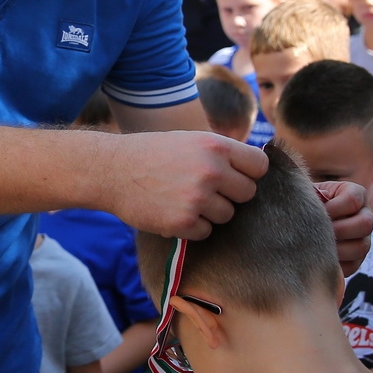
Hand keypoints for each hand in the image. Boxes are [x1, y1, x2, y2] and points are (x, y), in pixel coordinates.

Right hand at [102, 130, 267, 238]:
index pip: (259, 166)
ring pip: (227, 215)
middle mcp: (210, 170)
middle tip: (205, 190)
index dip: (249, 173)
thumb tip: (257, 170)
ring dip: (210, 212)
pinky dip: (192, 227)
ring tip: (184, 198)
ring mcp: (197, 198)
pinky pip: (206, 232)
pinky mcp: (182, 222)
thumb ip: (222, 154)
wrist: (112, 170)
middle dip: (230, 194)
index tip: (236, 177)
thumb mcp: (190, 140)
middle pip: (247, 193)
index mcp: (215, 146)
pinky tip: (173, 211)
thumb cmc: (153, 154)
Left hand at [314, 181, 372, 276]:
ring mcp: (364, 240)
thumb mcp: (310, 193)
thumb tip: (322, 197)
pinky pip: (352, 266)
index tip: (316, 211)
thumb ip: (315, 193)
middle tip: (318, 233)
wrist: (303, 223)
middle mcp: (365, 216)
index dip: (334, 207)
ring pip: (361, 247)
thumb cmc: (307, 204)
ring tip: (317, 248)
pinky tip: (319, 259)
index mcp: (356, 195)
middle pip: (365, 224)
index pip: (353, 199)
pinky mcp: (357, 260)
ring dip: (337, 249)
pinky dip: (336, 265)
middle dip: (339, 230)